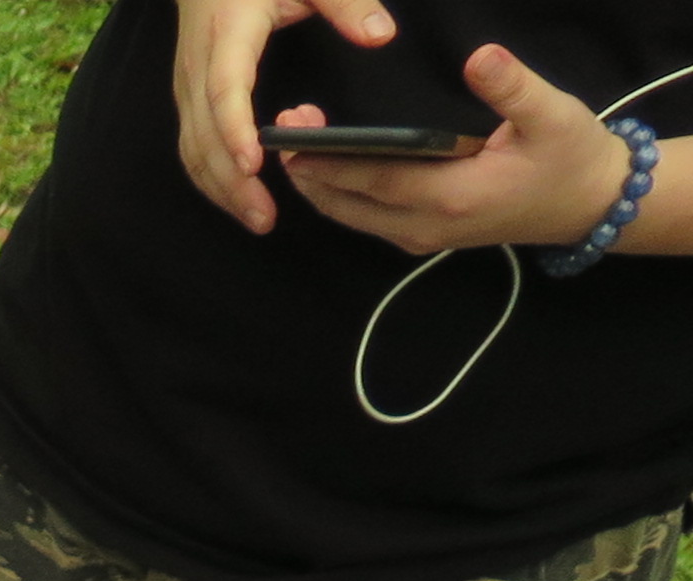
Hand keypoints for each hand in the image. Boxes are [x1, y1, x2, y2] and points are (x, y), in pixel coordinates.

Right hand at [170, 0, 396, 231]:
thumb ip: (346, 3)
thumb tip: (380, 36)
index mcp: (227, 35)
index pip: (224, 90)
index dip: (234, 130)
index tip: (253, 164)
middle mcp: (200, 67)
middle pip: (203, 136)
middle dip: (230, 183)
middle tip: (264, 217)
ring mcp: (188, 86)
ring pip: (193, 148)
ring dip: (219, 188)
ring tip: (256, 217)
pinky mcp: (189, 97)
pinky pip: (193, 145)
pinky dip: (212, 177)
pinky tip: (238, 196)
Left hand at [278, 49, 631, 251]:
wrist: (587, 204)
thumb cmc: (570, 156)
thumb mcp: (553, 114)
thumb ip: (514, 87)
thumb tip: (480, 57)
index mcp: (454, 197)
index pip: (376, 179)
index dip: (332, 162)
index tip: (296, 141)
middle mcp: (426, 225)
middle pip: (349, 203)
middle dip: (310, 172)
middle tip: (280, 134)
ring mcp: (420, 236)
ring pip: (351, 216)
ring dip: (318, 185)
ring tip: (290, 147)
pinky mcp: (420, 235)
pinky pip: (364, 218)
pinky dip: (338, 195)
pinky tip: (321, 168)